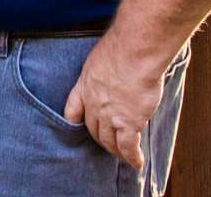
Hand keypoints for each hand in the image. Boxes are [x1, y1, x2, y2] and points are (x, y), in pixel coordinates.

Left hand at [63, 39, 164, 170]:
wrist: (135, 51)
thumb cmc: (123, 46)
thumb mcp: (101, 55)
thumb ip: (105, 68)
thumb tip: (116, 68)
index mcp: (85, 85)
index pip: (73, 109)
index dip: (75, 120)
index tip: (77, 125)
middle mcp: (94, 103)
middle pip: (93, 128)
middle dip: (100, 137)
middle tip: (108, 143)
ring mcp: (110, 116)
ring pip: (110, 141)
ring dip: (116, 150)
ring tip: (122, 156)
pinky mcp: (129, 123)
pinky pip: (128, 147)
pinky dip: (132, 157)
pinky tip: (137, 163)